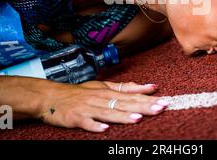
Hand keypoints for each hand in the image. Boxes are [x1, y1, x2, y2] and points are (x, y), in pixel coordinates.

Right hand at [40, 80, 168, 131]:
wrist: (51, 96)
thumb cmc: (80, 93)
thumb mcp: (103, 86)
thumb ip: (126, 87)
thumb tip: (149, 86)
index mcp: (109, 92)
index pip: (132, 95)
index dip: (149, 99)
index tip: (165, 100)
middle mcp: (101, 99)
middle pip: (125, 103)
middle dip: (143, 106)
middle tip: (160, 108)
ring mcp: (88, 108)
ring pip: (108, 112)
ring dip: (122, 116)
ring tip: (137, 118)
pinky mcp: (76, 118)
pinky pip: (86, 122)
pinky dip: (95, 125)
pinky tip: (104, 129)